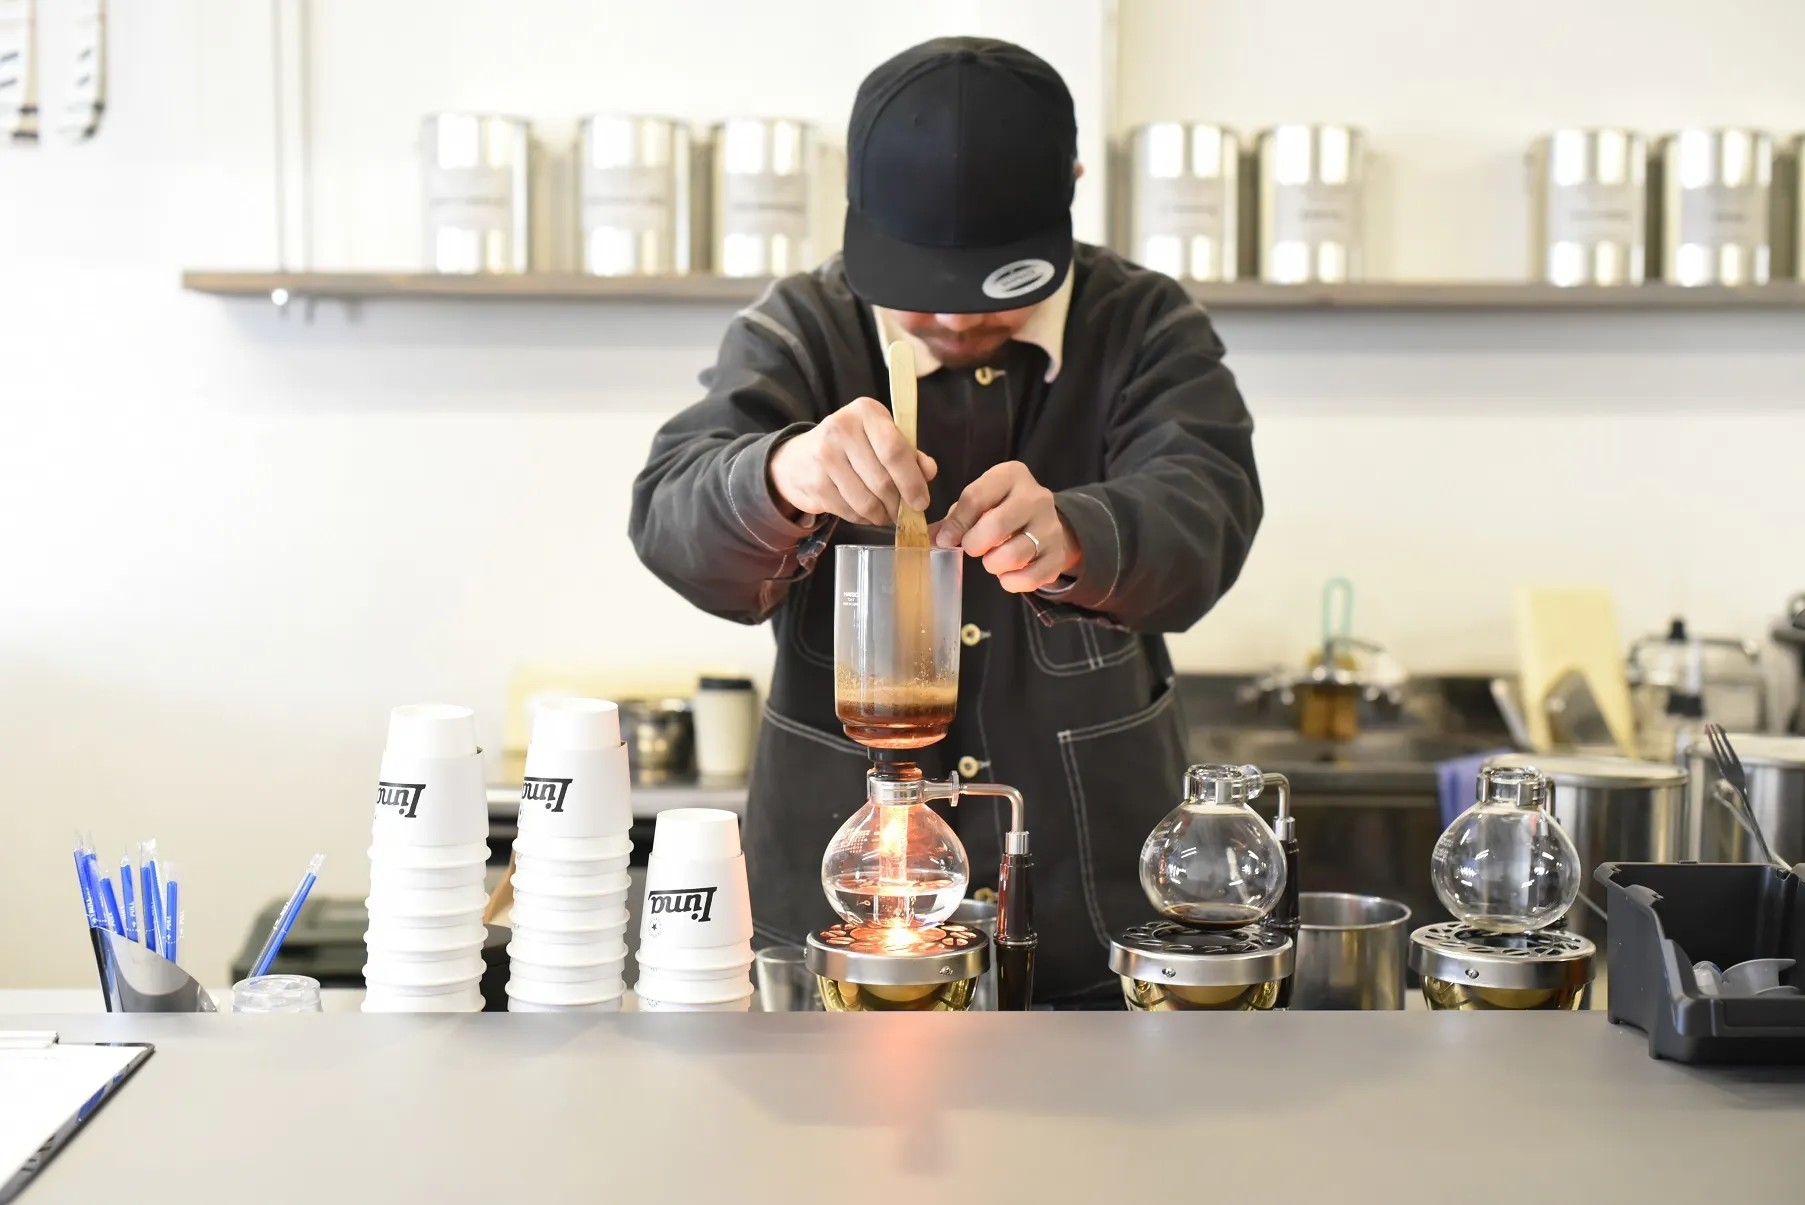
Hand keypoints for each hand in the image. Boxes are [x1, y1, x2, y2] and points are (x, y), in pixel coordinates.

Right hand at [768, 397, 937, 524]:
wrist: (799, 458)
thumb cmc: (852, 447)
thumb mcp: (881, 438)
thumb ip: (909, 453)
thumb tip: (929, 471)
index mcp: (866, 412)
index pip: (895, 450)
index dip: (912, 482)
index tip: (921, 502)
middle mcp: (842, 428)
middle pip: (882, 481)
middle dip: (898, 504)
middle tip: (904, 513)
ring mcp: (824, 456)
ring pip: (867, 501)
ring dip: (882, 515)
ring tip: (886, 514)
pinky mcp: (815, 483)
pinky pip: (850, 512)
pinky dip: (864, 519)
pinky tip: (866, 513)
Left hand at [933, 461, 1081, 592]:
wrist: (1042, 520)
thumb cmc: (1000, 508)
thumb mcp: (978, 503)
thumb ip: (954, 519)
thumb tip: (933, 538)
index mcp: (1011, 475)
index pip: (976, 498)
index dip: (956, 524)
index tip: (946, 539)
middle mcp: (1036, 497)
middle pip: (997, 526)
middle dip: (975, 544)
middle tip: (972, 548)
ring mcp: (1051, 526)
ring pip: (1015, 554)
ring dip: (994, 564)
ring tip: (992, 560)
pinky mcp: (1058, 553)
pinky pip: (1033, 577)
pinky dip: (1013, 582)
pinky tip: (1006, 576)